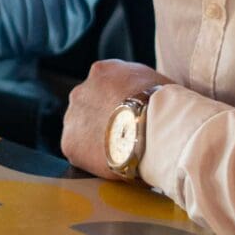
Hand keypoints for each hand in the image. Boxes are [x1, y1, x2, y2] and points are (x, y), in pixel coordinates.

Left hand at [60, 59, 177, 178]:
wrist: (153, 128)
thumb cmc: (164, 104)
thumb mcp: (155, 80)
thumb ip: (139, 85)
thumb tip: (146, 96)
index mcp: (102, 71)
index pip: (104, 87)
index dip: (118, 103)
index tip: (130, 117)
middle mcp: (81, 91)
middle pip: (89, 107)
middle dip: (103, 120)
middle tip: (124, 137)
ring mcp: (73, 117)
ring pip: (82, 130)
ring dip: (96, 139)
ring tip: (120, 153)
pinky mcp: (69, 144)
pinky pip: (80, 153)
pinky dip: (93, 160)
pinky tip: (112, 164)